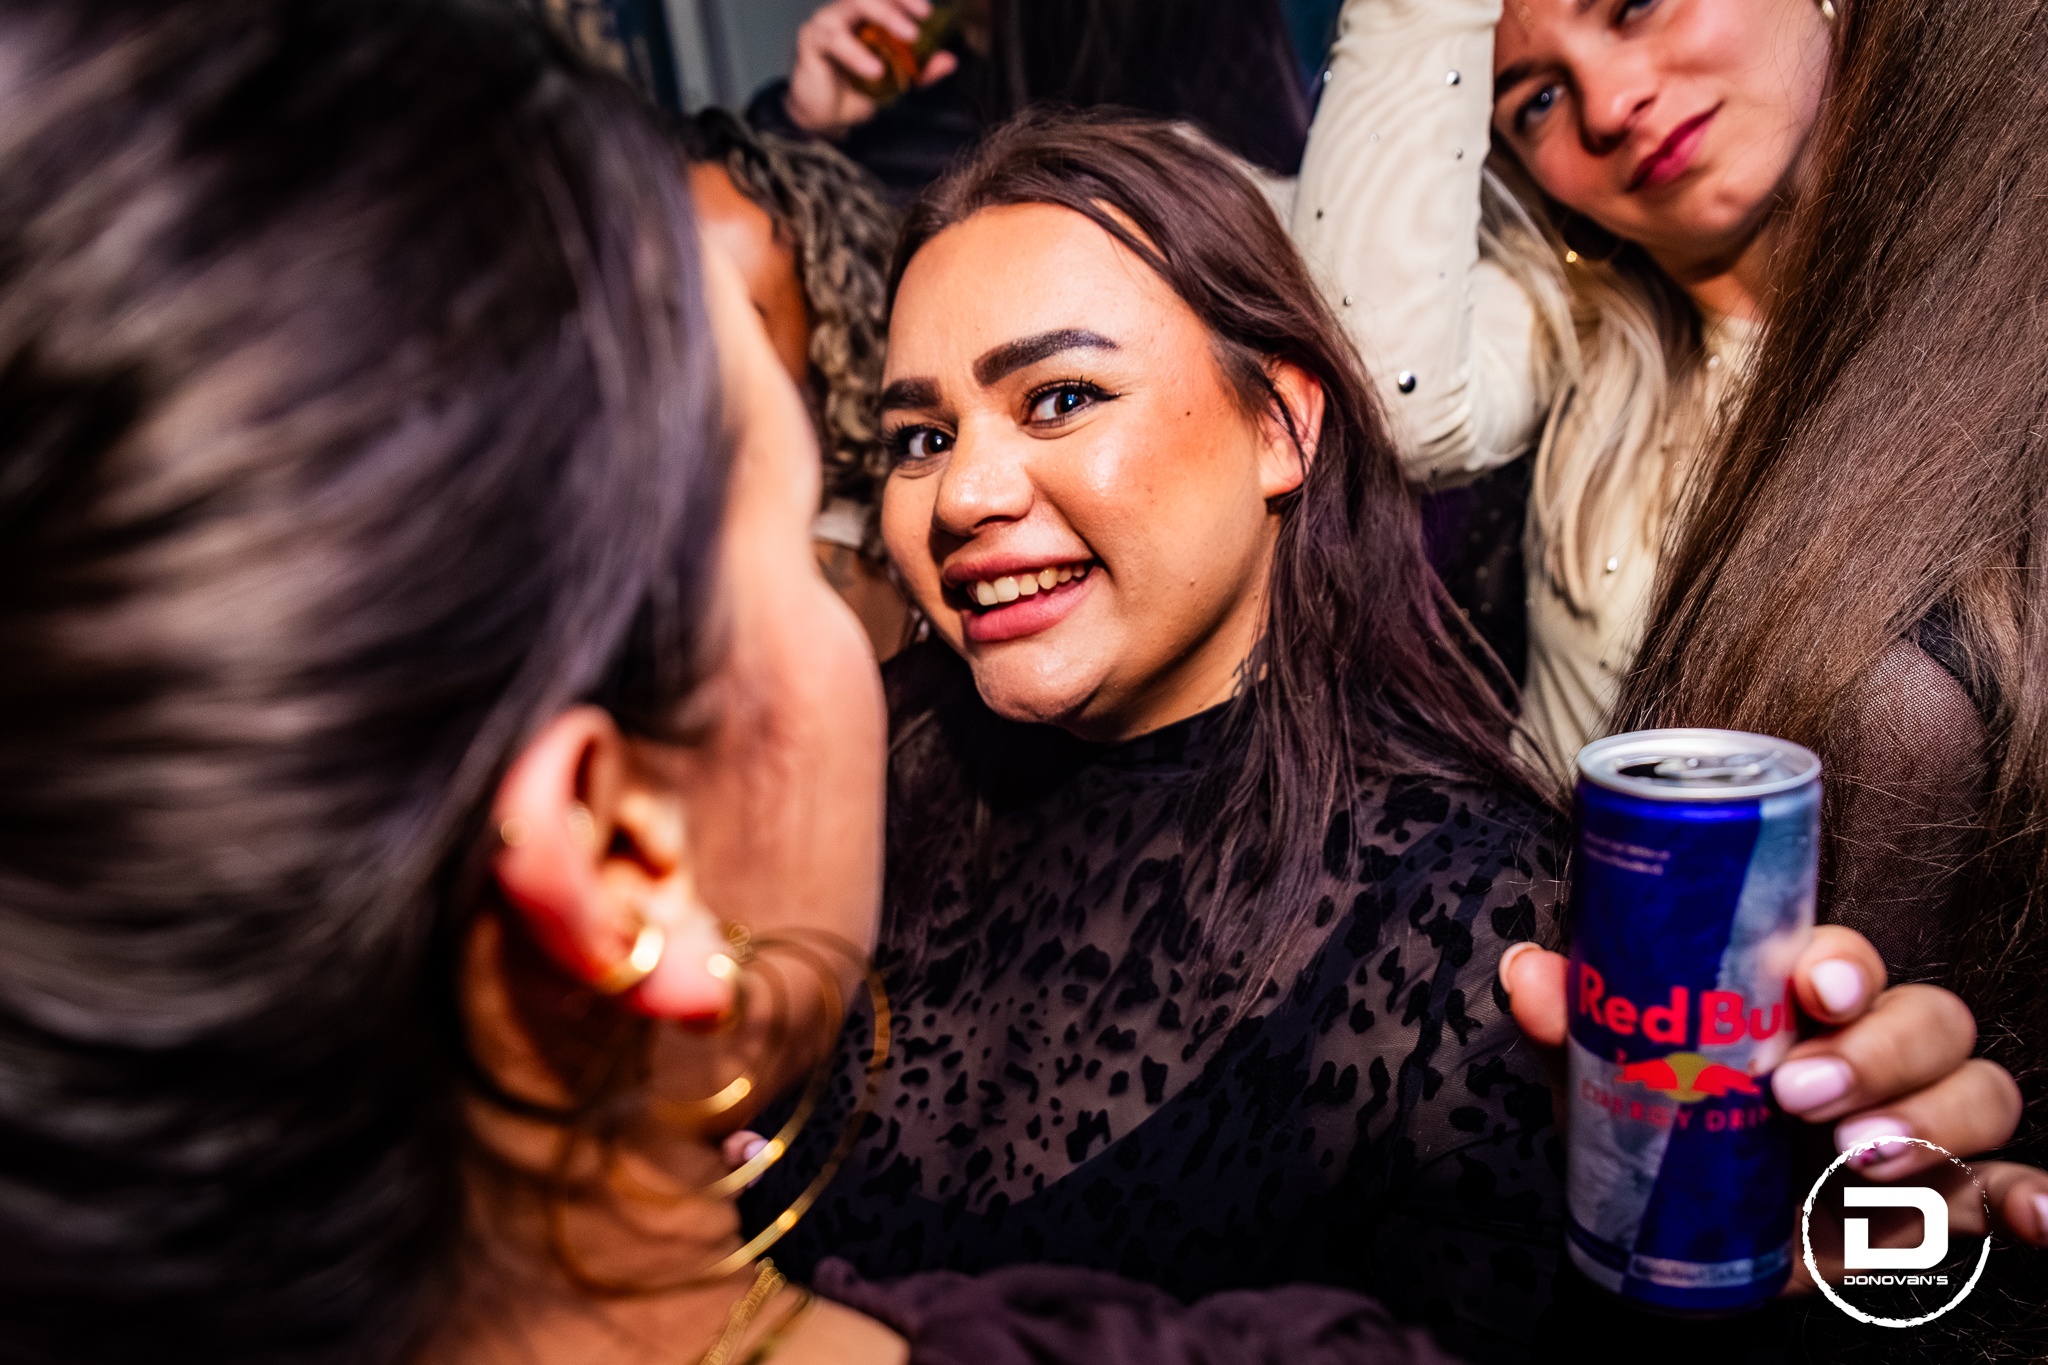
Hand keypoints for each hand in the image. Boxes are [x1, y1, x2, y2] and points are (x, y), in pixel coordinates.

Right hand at [786, 0, 960, 137]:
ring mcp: (827, 21)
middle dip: (896, 5)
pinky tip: (874, 70)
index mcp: (866, 15)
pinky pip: (834, 39)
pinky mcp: (811, 40)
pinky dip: (856, 53)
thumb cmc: (856, 90)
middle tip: (918, 27)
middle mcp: (846, 11)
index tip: (928, 12)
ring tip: (907, 40)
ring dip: (884, 18)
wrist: (826, 116)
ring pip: (852, 5)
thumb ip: (920, 70)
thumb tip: (950, 60)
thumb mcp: (896, 82)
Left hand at [1500, 927, 2047, 1266]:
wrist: (1675, 1239)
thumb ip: (1572, 1024)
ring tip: (1857, 1159)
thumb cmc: (1656, 1124)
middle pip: (1929, 1017)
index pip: (1845, 957)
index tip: (1810, 987)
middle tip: (1801, 1097)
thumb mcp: (1606, 1075)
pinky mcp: (1944, 1201)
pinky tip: (2036, 1216)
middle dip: (1879, 1052)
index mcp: (1800, 998)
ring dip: (1933, 1122)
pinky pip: (2012, 1187)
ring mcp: (1920, 1121)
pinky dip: (2037, 1200)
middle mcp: (1877, 1046)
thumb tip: (1526, 973)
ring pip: (1980, 1092)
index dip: (1842, 963)